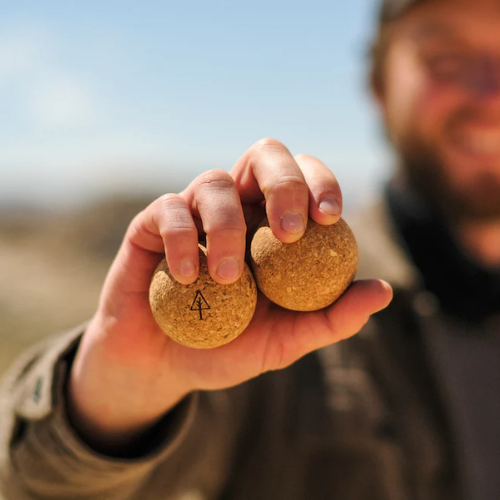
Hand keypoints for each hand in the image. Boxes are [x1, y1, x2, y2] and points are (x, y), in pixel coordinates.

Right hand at [67, 138, 392, 451]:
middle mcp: (235, 209)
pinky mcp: (150, 225)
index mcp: (269, 226)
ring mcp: (192, 213)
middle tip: (291, 231)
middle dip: (284, 182)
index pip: (303, 180)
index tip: (330, 216)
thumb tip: (383, 290)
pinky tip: (189, 278)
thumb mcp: (284, 342)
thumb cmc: (225, 348)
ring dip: (228, 226)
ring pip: (215, 182)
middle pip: (264, 155)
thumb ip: (330, 318)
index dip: (321, 183)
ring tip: (229, 278)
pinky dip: (182, 239)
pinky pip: (169, 209)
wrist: (162, 367)